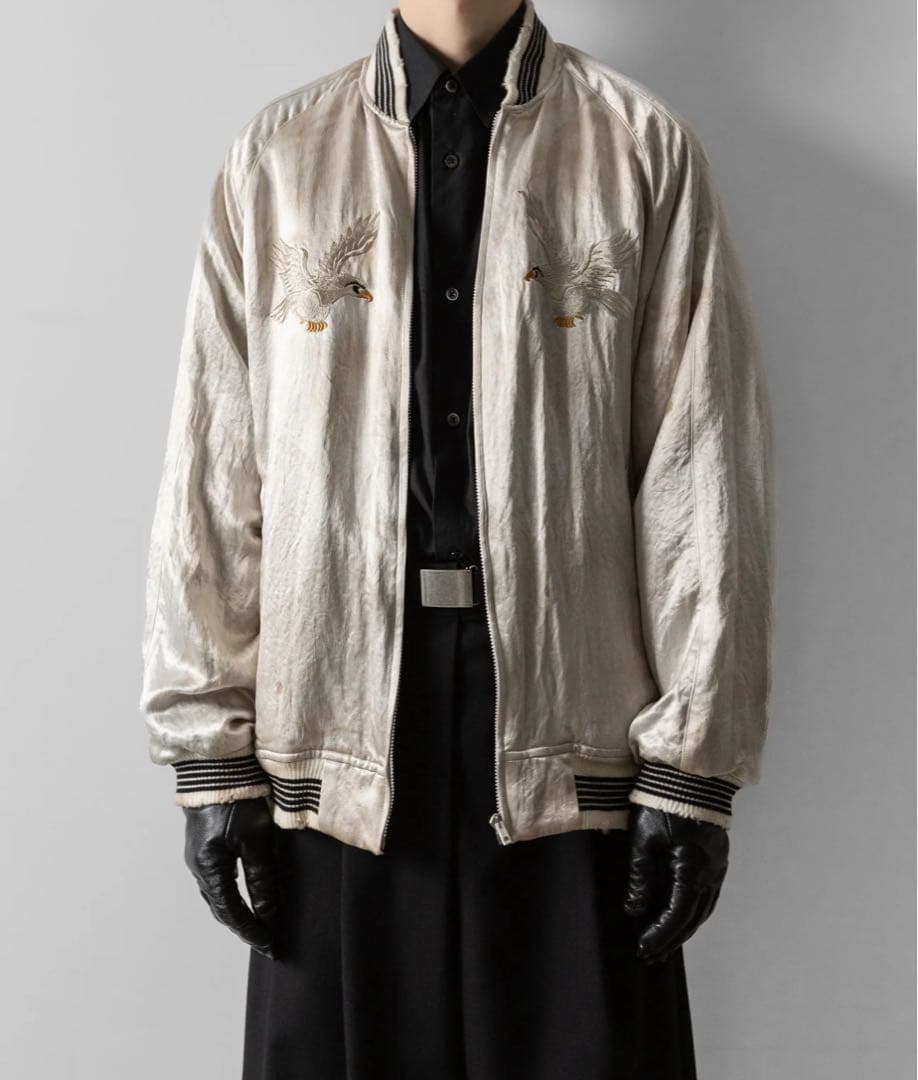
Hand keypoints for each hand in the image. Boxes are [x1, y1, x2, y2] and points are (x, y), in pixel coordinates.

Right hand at [183, 797, 278, 958]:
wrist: (217, 769)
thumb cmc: (237, 801)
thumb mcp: (256, 841)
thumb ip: (262, 878)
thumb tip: (268, 913)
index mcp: (209, 868)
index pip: (232, 912)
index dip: (252, 931)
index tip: (270, 945)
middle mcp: (198, 866)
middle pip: (221, 908)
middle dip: (244, 927)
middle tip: (266, 941)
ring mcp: (197, 856)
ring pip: (216, 896)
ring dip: (236, 912)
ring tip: (258, 925)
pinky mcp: (203, 845)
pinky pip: (215, 880)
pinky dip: (230, 895)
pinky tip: (243, 896)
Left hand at [624, 804, 728, 963]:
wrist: (689, 775)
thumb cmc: (661, 802)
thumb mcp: (643, 839)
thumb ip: (640, 877)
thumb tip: (634, 909)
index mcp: (692, 868)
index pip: (677, 914)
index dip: (660, 935)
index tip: (642, 949)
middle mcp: (711, 872)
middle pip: (692, 918)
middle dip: (670, 940)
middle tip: (649, 957)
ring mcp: (718, 866)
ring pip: (702, 909)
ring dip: (683, 929)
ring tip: (663, 945)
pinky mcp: (716, 858)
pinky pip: (707, 895)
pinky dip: (692, 912)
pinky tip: (680, 918)